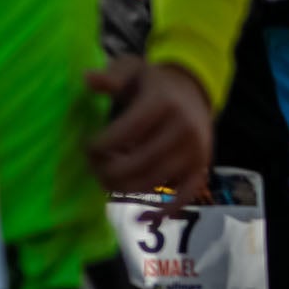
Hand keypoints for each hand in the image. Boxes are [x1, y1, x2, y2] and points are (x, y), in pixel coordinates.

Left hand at [86, 56, 214, 198]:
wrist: (194, 89)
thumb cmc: (154, 83)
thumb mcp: (132, 70)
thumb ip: (111, 75)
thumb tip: (87, 79)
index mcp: (164, 104)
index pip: (126, 132)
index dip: (100, 145)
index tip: (87, 146)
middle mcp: (183, 129)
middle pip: (138, 162)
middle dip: (108, 170)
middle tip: (94, 167)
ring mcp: (195, 152)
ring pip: (153, 182)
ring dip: (125, 187)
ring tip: (108, 179)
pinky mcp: (201, 168)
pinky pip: (184, 196)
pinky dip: (163, 212)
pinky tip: (142, 218)